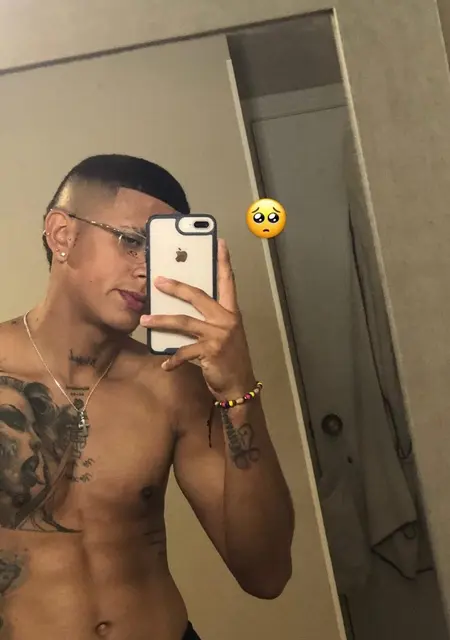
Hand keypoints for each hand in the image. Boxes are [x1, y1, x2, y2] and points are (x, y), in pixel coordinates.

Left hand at [140, 239, 255, 400]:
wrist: (240, 385)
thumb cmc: (229, 358)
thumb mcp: (224, 334)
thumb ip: (209, 320)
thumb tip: (181, 310)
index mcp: (231, 312)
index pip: (228, 282)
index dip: (224, 262)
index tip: (220, 243)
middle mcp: (226, 319)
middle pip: (198, 296)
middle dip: (176, 287)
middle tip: (158, 281)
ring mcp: (219, 335)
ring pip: (184, 322)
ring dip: (161, 321)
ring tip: (145, 320)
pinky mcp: (210, 352)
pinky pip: (184, 352)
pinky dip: (172, 359)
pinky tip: (164, 364)